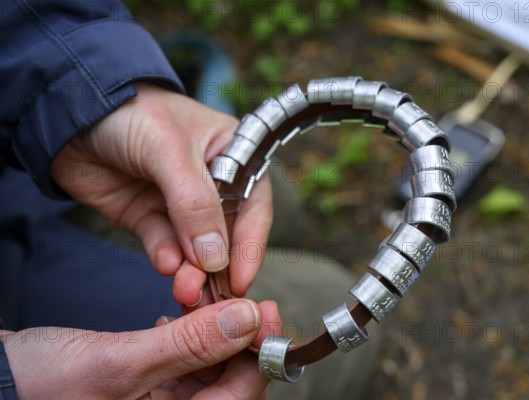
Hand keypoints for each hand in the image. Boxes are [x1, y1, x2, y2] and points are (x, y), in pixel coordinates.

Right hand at [2, 299, 280, 399]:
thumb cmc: (38, 388)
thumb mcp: (120, 363)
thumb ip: (189, 344)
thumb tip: (247, 319)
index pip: (240, 395)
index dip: (260, 353)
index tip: (265, 310)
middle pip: (230, 382)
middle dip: (237, 338)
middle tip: (239, 297)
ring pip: (209, 368)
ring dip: (211, 332)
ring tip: (201, 300)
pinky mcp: (147, 391)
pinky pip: (184, 365)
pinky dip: (186, 337)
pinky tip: (174, 317)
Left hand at [51, 83, 272, 304]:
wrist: (67, 115)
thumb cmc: (131, 113)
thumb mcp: (169, 150)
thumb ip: (194, 203)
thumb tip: (216, 256)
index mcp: (234, 155)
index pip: (254, 204)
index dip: (251, 243)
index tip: (241, 279)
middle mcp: (213, 183)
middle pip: (226, 234)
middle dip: (218, 266)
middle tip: (208, 294)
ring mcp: (179, 204)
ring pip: (194, 247)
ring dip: (192, 271)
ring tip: (185, 288)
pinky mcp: (149, 218)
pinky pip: (163, 245)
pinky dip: (165, 258)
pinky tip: (164, 265)